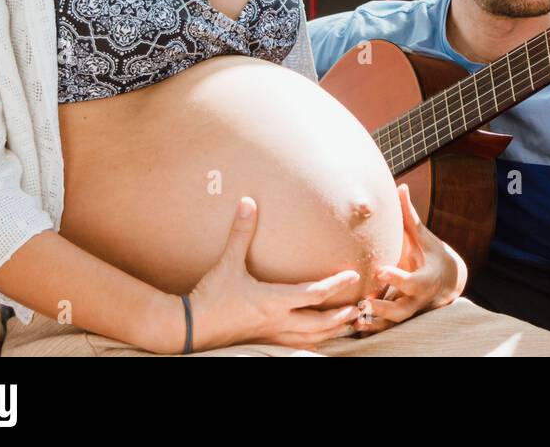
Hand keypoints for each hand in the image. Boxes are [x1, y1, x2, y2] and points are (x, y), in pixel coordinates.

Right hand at [176, 196, 363, 352]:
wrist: (191, 327)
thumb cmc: (211, 295)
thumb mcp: (227, 262)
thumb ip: (240, 232)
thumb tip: (247, 202)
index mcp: (273, 300)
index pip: (313, 294)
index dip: (335, 285)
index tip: (353, 276)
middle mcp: (277, 320)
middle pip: (319, 323)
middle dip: (341, 315)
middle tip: (358, 306)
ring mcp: (271, 335)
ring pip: (310, 339)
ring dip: (331, 331)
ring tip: (347, 323)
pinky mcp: (263, 342)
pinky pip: (295, 346)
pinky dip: (312, 342)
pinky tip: (318, 337)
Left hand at [355, 184, 464, 334]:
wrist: (449, 283)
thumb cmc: (432, 255)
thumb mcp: (424, 238)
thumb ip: (409, 216)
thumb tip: (400, 186)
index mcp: (424, 279)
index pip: (411, 280)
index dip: (397, 277)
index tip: (380, 270)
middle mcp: (417, 300)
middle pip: (401, 309)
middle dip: (384, 307)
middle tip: (364, 302)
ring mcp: (409, 312)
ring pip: (392, 323)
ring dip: (374, 321)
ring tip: (354, 317)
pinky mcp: (400, 319)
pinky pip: (386, 329)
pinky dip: (371, 328)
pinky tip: (353, 325)